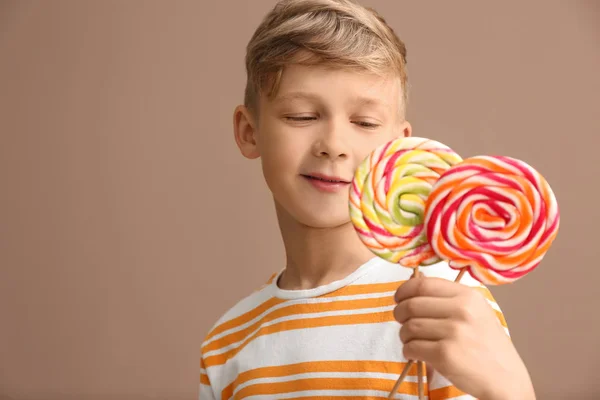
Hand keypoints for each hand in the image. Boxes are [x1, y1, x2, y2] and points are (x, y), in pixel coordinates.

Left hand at [393, 276, 535, 399]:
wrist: (506, 379)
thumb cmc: (487, 345)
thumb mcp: (475, 312)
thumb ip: (447, 299)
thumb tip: (410, 289)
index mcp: (468, 296)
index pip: (423, 284)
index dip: (404, 290)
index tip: (399, 298)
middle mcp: (462, 310)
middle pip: (411, 305)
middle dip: (399, 314)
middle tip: (402, 323)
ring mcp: (454, 332)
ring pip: (409, 327)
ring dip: (404, 336)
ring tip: (412, 341)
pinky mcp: (446, 354)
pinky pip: (412, 347)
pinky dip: (408, 351)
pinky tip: (416, 354)